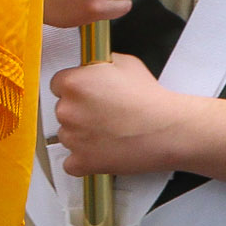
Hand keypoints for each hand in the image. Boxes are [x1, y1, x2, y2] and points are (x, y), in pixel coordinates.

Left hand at [50, 55, 189, 176]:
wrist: (168, 130)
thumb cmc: (150, 99)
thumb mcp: (124, 62)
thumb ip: (99, 64)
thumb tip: (93, 66)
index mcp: (73, 83)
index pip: (58, 84)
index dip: (75, 89)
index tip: (87, 95)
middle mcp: (67, 110)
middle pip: (62, 110)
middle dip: (79, 112)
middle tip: (104, 114)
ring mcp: (72, 138)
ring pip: (67, 136)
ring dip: (82, 135)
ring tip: (109, 133)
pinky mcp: (82, 162)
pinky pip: (71, 163)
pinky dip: (83, 160)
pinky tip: (101, 152)